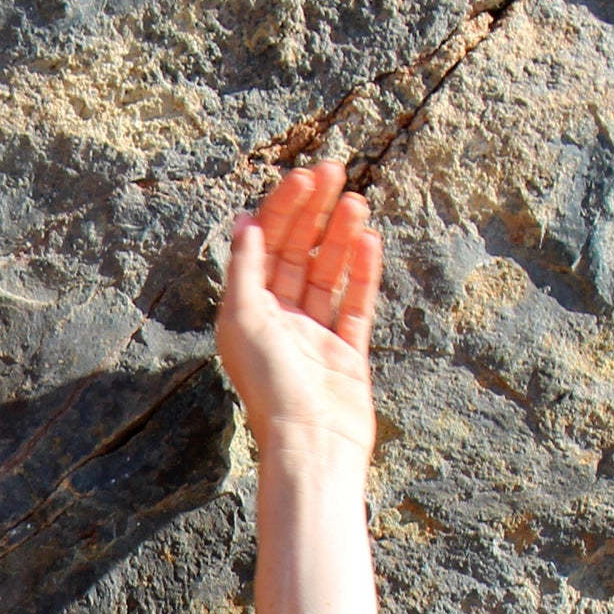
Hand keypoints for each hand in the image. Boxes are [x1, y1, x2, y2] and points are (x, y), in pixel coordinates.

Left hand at [217, 161, 383, 484]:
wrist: (312, 443)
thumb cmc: (271, 385)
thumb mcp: (245, 319)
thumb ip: (245, 269)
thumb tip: (244, 221)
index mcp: (247, 315)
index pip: (265, 249)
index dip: (282, 210)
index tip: (304, 178)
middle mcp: (278, 323)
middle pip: (297, 255)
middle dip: (314, 212)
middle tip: (335, 170)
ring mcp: (314, 338)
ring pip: (328, 274)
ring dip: (340, 235)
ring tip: (356, 200)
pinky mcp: (347, 354)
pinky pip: (355, 305)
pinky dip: (362, 273)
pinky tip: (369, 240)